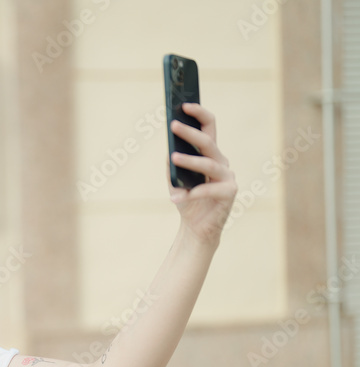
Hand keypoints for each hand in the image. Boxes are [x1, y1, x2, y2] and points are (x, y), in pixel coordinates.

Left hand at [167, 103, 237, 247]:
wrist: (196, 228)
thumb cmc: (187, 200)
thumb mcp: (175, 180)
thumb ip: (173, 164)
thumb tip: (169, 149)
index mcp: (210, 154)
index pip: (209, 128)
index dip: (199, 114)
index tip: (184, 105)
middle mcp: (221, 162)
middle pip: (208, 142)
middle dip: (190, 133)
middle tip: (173, 125)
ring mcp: (228, 177)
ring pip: (209, 164)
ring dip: (189, 161)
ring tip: (172, 158)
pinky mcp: (230, 193)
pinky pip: (210, 189)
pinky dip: (191, 193)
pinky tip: (176, 197)